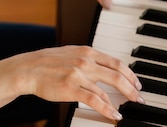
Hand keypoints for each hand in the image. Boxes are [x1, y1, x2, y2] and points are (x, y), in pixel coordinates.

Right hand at [13, 45, 142, 121]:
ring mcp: (78, 74)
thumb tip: (105, 70)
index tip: (137, 83)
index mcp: (86, 51)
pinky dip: (107, 109)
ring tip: (128, 108)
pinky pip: (95, 100)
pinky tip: (114, 115)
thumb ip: (88, 60)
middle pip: (117, 75)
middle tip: (139, 98)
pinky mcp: (71, 88)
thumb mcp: (70, 54)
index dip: (130, 74)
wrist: (28, 69)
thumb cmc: (47, 63)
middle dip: (132, 88)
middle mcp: (85, 60)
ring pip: (107, 89)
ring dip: (122, 101)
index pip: (116, 62)